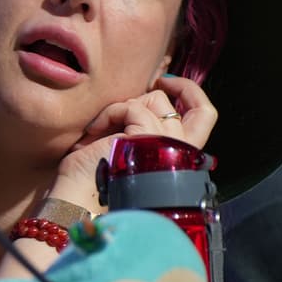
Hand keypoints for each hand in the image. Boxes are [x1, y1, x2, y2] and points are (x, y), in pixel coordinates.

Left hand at [49, 75, 216, 207]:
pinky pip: (132, 108)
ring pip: (158, 101)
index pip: (204, 118)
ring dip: (125, 107)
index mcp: (177, 157)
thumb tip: (148, 95)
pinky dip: (110, 113)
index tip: (166, 83)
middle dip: (175, 87)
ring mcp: (168, 145)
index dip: (192, 94)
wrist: (78, 200)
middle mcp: (181, 153)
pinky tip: (93, 132)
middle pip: (196, 107)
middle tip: (153, 81)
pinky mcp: (148, 138)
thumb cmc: (95, 178)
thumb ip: (145, 127)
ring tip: (101, 128)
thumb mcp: (127, 146)